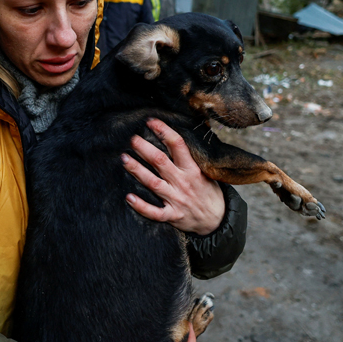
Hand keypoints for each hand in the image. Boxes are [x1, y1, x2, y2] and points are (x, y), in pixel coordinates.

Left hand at [121, 118, 224, 235]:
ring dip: (137, 170)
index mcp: (192, 169)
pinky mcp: (172, 215)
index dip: (164, 131)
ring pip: (154, 183)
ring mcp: (177, 199)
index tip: (151, 122)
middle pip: (160, 162)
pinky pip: (155, 212)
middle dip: (145, 148)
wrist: (217, 219)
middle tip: (132, 139)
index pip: (178, 145)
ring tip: (124, 159)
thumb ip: (190, 157)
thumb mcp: (205, 171)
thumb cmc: (207, 192)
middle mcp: (183, 182)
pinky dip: (142, 206)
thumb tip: (175, 137)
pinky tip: (129, 197)